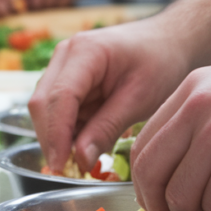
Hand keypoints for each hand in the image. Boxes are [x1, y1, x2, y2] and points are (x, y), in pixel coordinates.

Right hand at [28, 19, 188, 173]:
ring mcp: (62, 66)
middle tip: (72, 170)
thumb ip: (107, 128)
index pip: (59, 98)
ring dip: (59, 136)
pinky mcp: (66, 79)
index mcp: (85, 52)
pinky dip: (68, 130)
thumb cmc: (160, 62)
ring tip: (85, 157)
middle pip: (42, 104)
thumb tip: (80, 159)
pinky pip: (57, 110)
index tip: (61, 166)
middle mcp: (65, 55)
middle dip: (52, 140)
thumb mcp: (140, 98)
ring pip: (45, 109)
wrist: (168, 40)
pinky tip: (88, 141)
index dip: (56, 136)